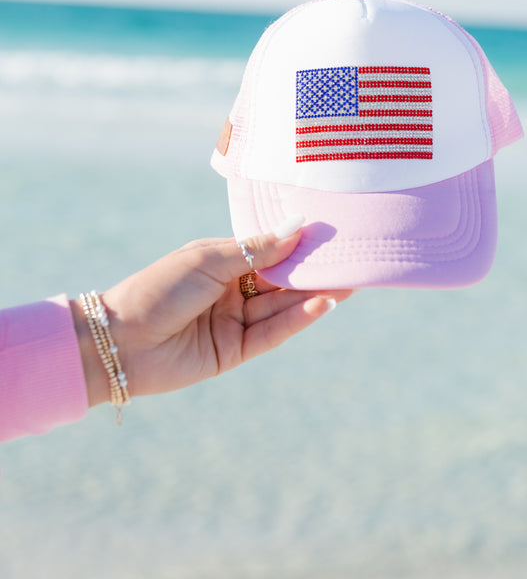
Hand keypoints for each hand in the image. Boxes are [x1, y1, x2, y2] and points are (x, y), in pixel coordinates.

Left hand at [72, 220, 351, 406]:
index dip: (299, 243)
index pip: (270, 251)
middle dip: (315, 269)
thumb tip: (298, 226)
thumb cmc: (158, 288)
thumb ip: (256, 249)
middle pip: (282, 279)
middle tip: (353, 256)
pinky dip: (299, 318)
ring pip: (283, 305)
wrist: (120, 341)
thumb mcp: (208, 260)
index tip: (332, 231)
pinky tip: (324, 302)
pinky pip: (274, 333)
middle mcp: (233, 291)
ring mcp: (235, 322)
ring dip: (315, 293)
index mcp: (222, 262)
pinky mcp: (236, 352)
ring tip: (350, 278)